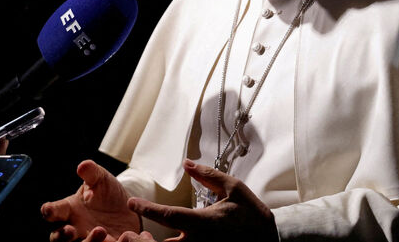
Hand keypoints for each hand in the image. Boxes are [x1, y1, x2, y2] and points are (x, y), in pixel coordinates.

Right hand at [41, 160, 140, 241]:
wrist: (128, 208)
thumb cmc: (107, 193)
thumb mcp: (101, 179)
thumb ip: (92, 173)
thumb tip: (83, 165)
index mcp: (69, 209)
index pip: (53, 211)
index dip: (49, 211)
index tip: (48, 210)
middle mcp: (74, 227)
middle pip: (59, 237)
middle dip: (61, 235)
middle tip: (70, 230)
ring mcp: (87, 238)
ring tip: (101, 230)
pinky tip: (117, 238)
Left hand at [127, 159, 276, 241]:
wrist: (270, 241)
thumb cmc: (252, 215)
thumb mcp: (234, 188)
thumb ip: (208, 175)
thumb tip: (188, 163)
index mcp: (204, 223)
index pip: (168, 216)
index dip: (147, 209)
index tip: (132, 202)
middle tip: (128, 234)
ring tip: (142, 240)